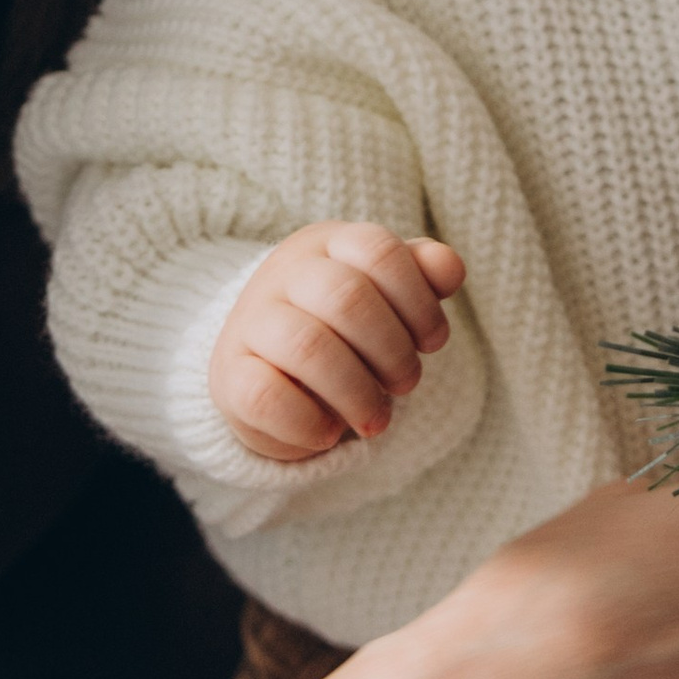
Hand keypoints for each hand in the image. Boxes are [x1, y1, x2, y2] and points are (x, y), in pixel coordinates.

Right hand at [212, 221, 466, 462]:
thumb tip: (449, 268)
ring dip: (358, 393)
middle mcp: (284, 274)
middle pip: (347, 297)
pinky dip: (310, 424)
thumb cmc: (342, 332)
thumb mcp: (384, 296)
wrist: (265, 376)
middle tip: (406, 384)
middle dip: (392, 351)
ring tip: (376, 418)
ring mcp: (250, 323)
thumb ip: (421, 277)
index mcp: (327, 245)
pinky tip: (328, 433)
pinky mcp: (228, 378)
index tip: (432, 342)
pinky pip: (267, 396)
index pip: (379, 250)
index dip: (418, 302)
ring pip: (309, 347)